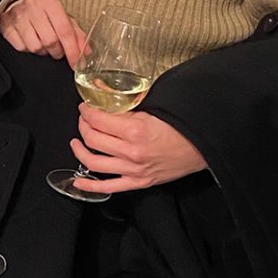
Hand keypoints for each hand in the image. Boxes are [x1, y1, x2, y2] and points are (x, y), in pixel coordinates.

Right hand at [0, 0, 86, 66]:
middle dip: (57, 51)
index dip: (72, 50)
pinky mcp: (7, 27)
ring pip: (36, 47)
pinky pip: (21, 48)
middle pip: (51, 41)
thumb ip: (76, 34)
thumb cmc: (42, 12)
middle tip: (57, 50)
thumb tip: (86, 52)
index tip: (76, 63)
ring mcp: (18, 17)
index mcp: (50, 1)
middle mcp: (33, 7)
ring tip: (42, 43)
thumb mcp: (62, 18)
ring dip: (42, 51)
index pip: (65, 30)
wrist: (14, 5)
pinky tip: (30, 41)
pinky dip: (28, 49)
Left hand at [72, 105, 205, 191]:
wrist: (201, 147)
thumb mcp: (153, 108)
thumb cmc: (180, 126)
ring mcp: (132, 170)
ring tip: (77, 142)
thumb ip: (127, 103)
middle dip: (83, 126)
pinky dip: (90, 185)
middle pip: (92, 138)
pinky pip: (108, 187)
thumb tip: (104, 90)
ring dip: (80, 151)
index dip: (86, 111)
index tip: (85, 107)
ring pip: (93, 162)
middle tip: (84, 119)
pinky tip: (78, 180)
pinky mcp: (137, 182)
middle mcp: (130, 152)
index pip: (98, 120)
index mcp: (135, 130)